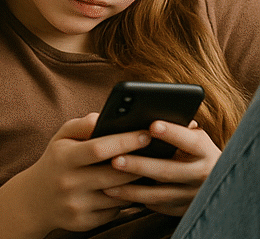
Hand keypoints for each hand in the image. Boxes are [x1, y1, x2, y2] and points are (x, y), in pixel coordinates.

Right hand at [8, 114, 146, 233]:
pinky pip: (114, 211)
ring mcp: (76, 204)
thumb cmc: (56, 162)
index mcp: (63, 158)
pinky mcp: (84, 222)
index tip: (146, 134)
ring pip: (118, 194)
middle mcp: (69, 182)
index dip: (124, 141)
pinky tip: (130, 191)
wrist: (34, 199)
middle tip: (158, 153)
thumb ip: (81, 125)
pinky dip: (124, 200)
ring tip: (150, 171)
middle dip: (139, 163)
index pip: (98, 148)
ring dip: (136, 183)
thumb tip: (105, 118)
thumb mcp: (61, 138)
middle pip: (114, 173)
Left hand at [103, 120, 221, 215]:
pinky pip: (157, 206)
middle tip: (115, 159)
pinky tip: (115, 194)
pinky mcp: (183, 210)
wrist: (215, 182)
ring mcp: (193, 195)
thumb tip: (151, 113)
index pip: (190, 141)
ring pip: (159, 194)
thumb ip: (177, 128)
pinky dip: (135, 200)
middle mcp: (203, 175)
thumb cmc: (193, 150)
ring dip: (131, 190)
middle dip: (140, 166)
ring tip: (106, 183)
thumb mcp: (193, 137)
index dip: (172, 133)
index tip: (152, 125)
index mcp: (205, 151)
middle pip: (168, 171)